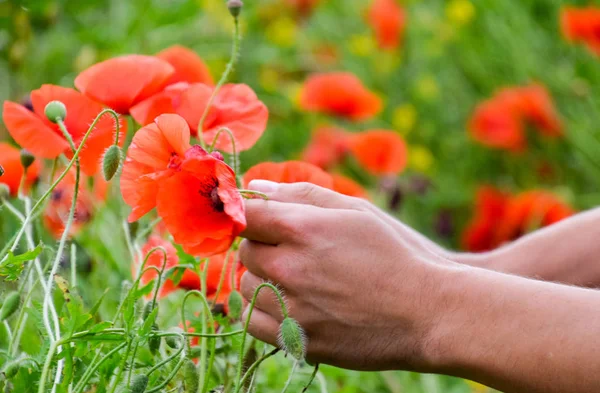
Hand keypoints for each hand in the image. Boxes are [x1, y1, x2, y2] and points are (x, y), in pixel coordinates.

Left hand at [238, 181, 451, 370]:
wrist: (426, 313)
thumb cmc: (395, 254)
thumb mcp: (356, 211)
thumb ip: (302, 194)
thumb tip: (256, 189)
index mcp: (302, 229)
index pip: (245, 216)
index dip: (250, 217)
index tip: (262, 223)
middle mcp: (288, 268)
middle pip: (244, 252)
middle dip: (263, 247)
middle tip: (293, 253)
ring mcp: (290, 308)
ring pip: (245, 287)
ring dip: (261, 280)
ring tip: (296, 280)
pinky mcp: (296, 340)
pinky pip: (252, 322)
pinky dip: (261, 311)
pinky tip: (286, 304)